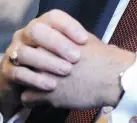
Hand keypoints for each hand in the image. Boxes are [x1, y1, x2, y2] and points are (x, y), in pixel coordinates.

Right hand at [0, 10, 88, 118]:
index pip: (54, 16)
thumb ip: (80, 46)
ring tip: (66, 71)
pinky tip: (51, 85)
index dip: (69, 26)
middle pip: (37, 30)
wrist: (24, 81)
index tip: (85, 39)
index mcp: (42, 24)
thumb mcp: (66, 51)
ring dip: (48, 62)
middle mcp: (26, 33)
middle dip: (58, 43)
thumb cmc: (52, 61)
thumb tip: (109, 48)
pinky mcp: (6, 70)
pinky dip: (36, 79)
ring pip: (27, 52)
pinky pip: (18, 72)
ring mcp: (14, 51)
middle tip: (76, 57)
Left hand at [20, 35, 135, 109]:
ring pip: (23, 77)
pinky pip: (26, 97)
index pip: (33, 44)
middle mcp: (44, 56)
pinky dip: (33, 98)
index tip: (41, 55)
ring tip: (40, 84)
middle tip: (40, 70)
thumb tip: (60, 38)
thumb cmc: (102, 57)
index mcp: (53, 41)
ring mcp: (43, 76)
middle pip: (25, 59)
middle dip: (31, 64)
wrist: (112, 78)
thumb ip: (67, 38)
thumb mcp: (84, 39)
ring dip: (30, 81)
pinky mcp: (46, 96)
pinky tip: (43, 97)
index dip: (37, 49)